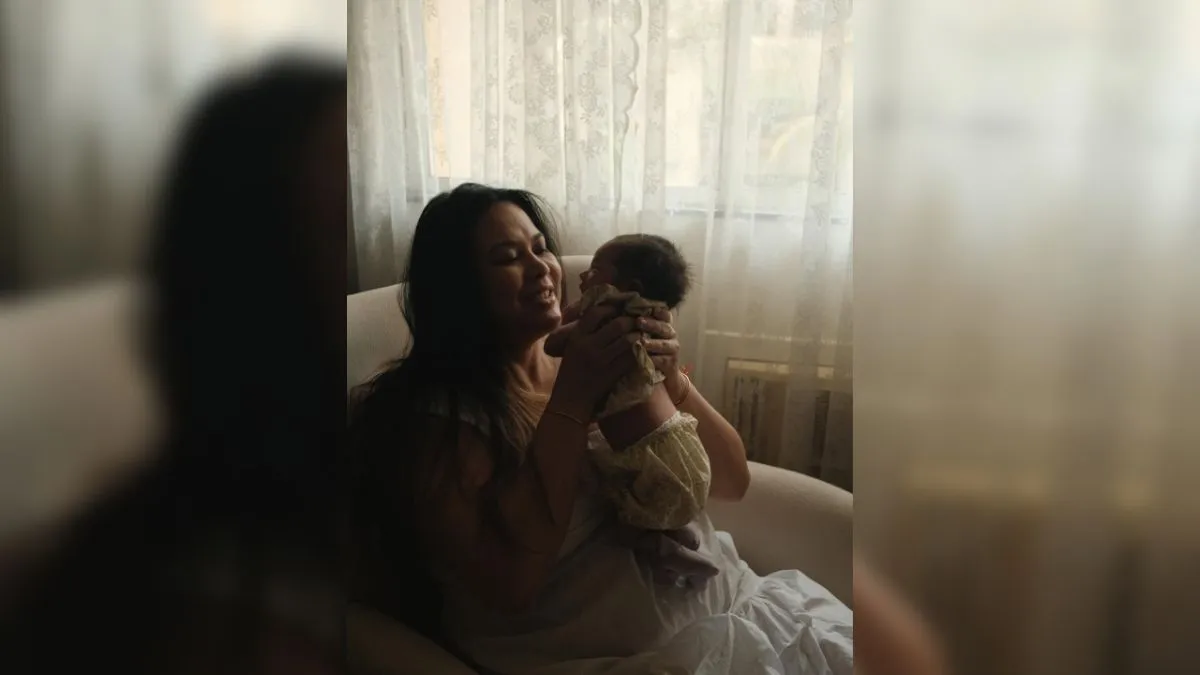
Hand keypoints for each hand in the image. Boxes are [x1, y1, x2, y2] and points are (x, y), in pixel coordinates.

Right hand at [550, 305, 638, 420]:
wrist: (571, 398)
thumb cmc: (571, 370)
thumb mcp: (572, 346)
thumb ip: (585, 331)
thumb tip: (604, 312)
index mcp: (577, 337)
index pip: (595, 313)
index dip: (610, 308)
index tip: (618, 308)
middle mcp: (589, 346)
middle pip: (617, 324)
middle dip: (630, 321)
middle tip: (635, 321)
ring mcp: (601, 361)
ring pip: (628, 341)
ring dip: (637, 336)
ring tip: (640, 334)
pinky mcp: (612, 374)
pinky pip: (631, 358)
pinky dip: (638, 352)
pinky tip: (640, 350)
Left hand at [636, 307, 683, 394]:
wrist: (664, 375)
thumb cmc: (650, 352)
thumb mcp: (645, 337)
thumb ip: (640, 326)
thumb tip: (623, 313)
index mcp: (665, 326)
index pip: (665, 314)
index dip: (659, 311)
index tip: (650, 309)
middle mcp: (671, 335)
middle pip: (664, 327)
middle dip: (651, 324)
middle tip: (639, 322)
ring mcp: (672, 349)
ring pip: (663, 344)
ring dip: (652, 343)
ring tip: (642, 342)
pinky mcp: (671, 364)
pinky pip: (662, 360)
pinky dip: (652, 360)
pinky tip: (644, 359)